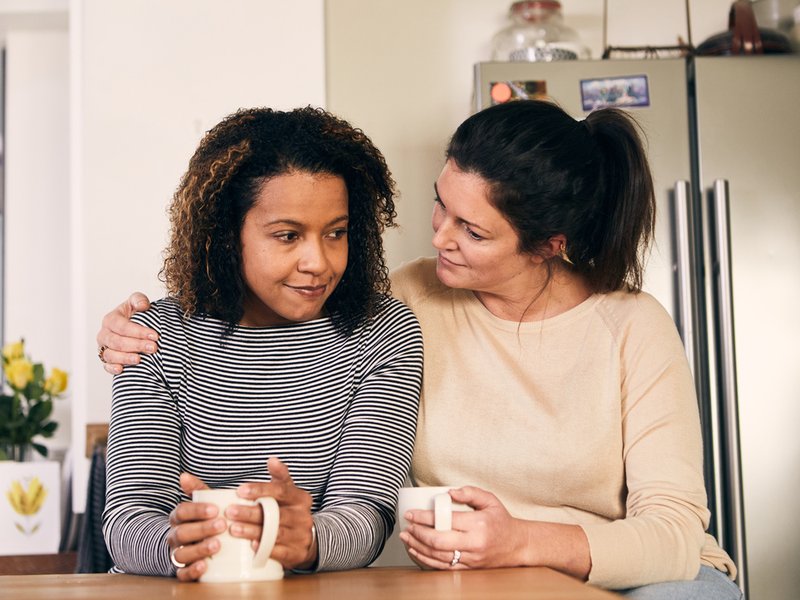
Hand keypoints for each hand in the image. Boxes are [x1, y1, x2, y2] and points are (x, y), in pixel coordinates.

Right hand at [97, 292, 157, 373]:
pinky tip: (121, 369)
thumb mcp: (137, 302)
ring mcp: (104, 348)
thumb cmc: (135, 314)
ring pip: (110, 354)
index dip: (138, 331)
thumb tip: (142, 305)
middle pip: (117, 341)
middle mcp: (104, 334)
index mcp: (110, 319)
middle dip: (136, 345)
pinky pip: (106, 366)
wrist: (135, 326)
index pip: (122, 326)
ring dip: (125, 358)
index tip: (155, 336)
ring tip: (140, 359)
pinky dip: (112, 368)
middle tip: (153, 348)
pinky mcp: (106, 360)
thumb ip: (139, 300)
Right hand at [166, 473, 225, 581]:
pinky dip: (192, 571)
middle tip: (222, 525)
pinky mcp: (183, 570)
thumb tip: (183, 475)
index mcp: (179, 518)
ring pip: (181, 554)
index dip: (197, 510)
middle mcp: (175, 536)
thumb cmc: (205, 520)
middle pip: (182, 533)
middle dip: (202, 528)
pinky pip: (182, 574)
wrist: (200, 543)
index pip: (182, 512)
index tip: (216, 509)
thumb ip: (198, 490)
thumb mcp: (204, 504)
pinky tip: (205, 566)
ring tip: (217, 545)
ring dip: (199, 549)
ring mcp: (178, 554)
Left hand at [232, 457, 315, 569]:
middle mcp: (302, 516)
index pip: (281, 490)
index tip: (240, 490)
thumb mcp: (289, 492)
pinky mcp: (296, 553)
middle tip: (230, 511)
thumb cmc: (290, 511)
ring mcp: (301, 535)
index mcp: (300, 498)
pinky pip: (280, 552)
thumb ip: (280, 477)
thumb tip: (272, 459)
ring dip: (253, 531)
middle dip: (251, 512)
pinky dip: (265, 549)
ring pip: (275, 533)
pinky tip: (250, 546)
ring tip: (234, 529)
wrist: (307, 539)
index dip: (260, 490)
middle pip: (276, 513)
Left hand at [398, 486, 528, 569]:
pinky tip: (416, 552)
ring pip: (438, 556)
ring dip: (418, 547)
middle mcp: (474, 543)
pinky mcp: (469, 568)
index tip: (411, 514)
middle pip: (438, 541)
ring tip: (406, 538)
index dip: (424, 517)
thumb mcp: (490, 500)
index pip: (445, 520)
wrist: (517, 545)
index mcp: (478, 524)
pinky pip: (444, 566)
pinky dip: (427, 560)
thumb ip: (470, 492)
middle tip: (406, 526)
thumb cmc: (501, 521)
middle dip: (418, 534)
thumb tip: (449, 492)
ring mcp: (471, 558)